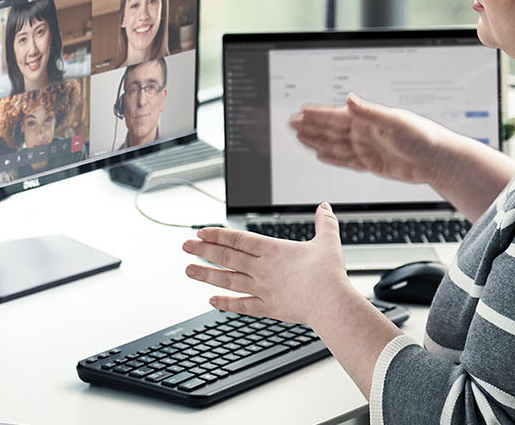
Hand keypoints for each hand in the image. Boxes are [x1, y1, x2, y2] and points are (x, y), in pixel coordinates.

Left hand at [182, 203, 356, 324]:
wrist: (330, 302)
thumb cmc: (329, 274)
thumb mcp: (328, 241)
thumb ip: (324, 223)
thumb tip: (325, 207)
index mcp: (273, 250)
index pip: (238, 239)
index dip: (217, 234)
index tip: (200, 232)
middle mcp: (262, 268)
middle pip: (226, 257)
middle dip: (203, 250)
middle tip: (184, 246)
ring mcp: (262, 289)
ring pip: (228, 280)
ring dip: (206, 274)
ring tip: (188, 270)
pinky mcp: (268, 308)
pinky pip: (242, 305)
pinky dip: (226, 303)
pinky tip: (211, 300)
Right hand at [289, 93, 452, 184]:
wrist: (438, 159)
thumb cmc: (423, 136)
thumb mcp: (394, 121)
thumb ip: (369, 112)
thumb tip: (348, 99)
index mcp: (367, 120)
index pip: (336, 116)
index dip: (318, 114)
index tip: (301, 111)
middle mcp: (365, 132)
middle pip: (331, 129)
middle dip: (311, 126)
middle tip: (292, 123)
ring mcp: (367, 148)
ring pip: (335, 144)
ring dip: (317, 140)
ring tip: (300, 137)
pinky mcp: (372, 164)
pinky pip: (346, 160)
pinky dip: (332, 157)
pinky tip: (321, 154)